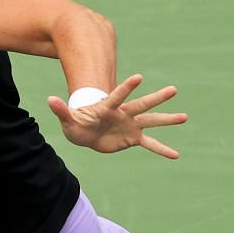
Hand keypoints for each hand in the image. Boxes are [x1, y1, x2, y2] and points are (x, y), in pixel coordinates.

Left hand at [46, 76, 186, 157]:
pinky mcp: (132, 138)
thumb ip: (62, 110)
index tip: (139, 77)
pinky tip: (175, 155)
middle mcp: (123, 114)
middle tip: (174, 89)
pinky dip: (162, 149)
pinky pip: (150, 144)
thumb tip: (49, 100)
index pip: (118, 96)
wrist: (86, 134)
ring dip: (167, 120)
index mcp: (108, 107)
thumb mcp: (68, 119)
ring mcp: (130, 125)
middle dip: (157, 98)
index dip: (127, 87)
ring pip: (151, 121)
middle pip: (142, 104)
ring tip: (185, 117)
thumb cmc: (77, 123)